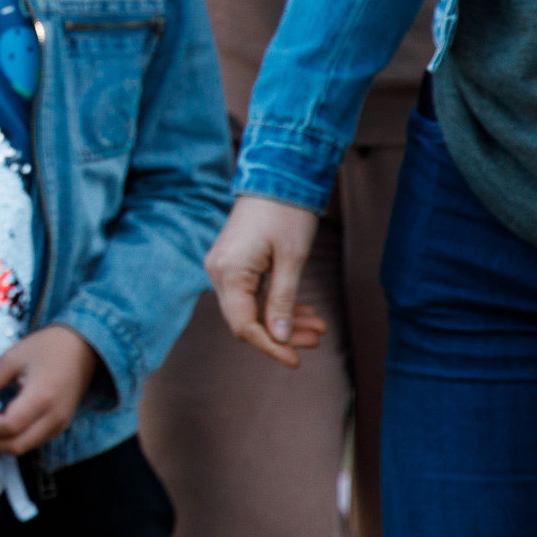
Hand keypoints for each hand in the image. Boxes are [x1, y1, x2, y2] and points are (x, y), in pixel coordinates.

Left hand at [0, 326, 100, 454]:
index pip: (10, 426)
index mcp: (41, 397)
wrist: (79, 348)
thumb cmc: (44, 349)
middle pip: (18, 446)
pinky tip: (7, 423)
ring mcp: (60, 425)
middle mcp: (54, 417)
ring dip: (4, 442)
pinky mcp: (61, 427)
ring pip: (26, 448)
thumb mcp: (10, 359)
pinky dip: (17, 438)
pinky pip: (35, 441)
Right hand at [207, 195, 329, 365]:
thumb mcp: (291, 259)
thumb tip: (278, 338)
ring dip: (283, 320)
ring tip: (317, 325)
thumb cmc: (286, 213)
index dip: (270, 346)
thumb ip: (283, 301)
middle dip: (282, 334)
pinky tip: (303, 311)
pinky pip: (252, 294)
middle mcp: (219, 271)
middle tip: (317, 338)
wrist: (276, 175)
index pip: (244, 325)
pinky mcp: (234, 263)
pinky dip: (276, 304)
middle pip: (246, 319)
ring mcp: (224, 267)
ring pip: (251, 308)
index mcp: (229, 272)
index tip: (296, 361)